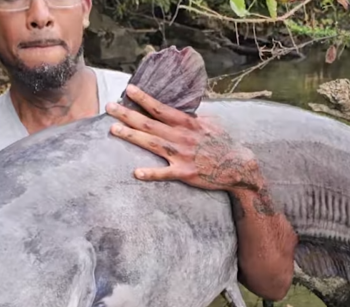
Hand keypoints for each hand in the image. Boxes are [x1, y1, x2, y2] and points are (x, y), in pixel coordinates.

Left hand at [106, 84, 263, 193]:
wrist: (239, 166)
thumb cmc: (224, 143)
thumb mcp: (211, 123)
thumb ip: (193, 116)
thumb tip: (182, 108)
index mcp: (188, 123)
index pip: (161, 108)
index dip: (144, 99)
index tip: (129, 90)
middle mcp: (182, 137)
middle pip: (150, 124)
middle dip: (128, 114)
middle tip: (110, 107)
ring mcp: (183, 155)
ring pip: (152, 144)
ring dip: (132, 136)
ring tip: (114, 129)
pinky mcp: (185, 172)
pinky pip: (165, 173)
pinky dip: (151, 173)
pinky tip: (136, 172)